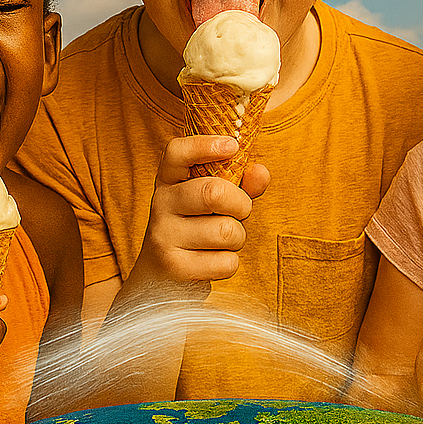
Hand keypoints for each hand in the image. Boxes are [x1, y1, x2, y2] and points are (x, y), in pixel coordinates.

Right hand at [128, 136, 269, 297]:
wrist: (160, 279)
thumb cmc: (196, 230)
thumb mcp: (213, 203)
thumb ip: (240, 185)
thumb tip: (261, 172)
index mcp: (169, 180)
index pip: (177, 151)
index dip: (205, 144)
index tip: (233, 145)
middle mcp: (161, 203)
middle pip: (214, 192)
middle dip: (242, 205)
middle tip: (240, 213)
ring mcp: (163, 235)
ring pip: (226, 231)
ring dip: (237, 238)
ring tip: (223, 242)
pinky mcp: (173, 266)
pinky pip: (225, 262)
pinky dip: (229, 263)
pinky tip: (212, 262)